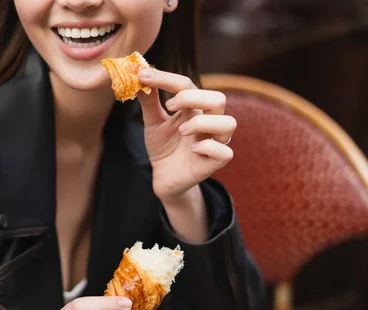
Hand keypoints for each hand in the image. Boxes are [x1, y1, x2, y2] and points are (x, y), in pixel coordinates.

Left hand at [137, 69, 235, 202]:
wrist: (164, 176)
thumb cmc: (163, 147)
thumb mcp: (152, 123)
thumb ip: (149, 101)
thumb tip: (139, 74)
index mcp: (194, 108)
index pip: (187, 85)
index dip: (166, 78)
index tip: (143, 75)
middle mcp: (209, 122)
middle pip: (218, 99)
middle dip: (193, 98)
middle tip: (169, 106)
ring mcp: (215, 142)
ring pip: (228, 123)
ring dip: (203, 123)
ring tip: (181, 131)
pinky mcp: (215, 162)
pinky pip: (224, 152)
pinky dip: (208, 148)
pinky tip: (191, 150)